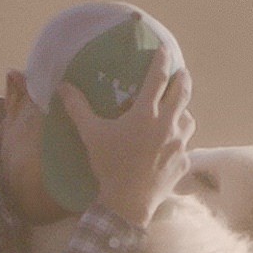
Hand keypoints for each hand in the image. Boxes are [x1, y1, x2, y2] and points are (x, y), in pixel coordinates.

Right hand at [74, 48, 193, 226]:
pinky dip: (178, 142)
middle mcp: (167, 124)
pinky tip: (169, 147)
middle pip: (183, 92)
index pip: (158, 78)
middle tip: (181, 72)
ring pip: (189, 119)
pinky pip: (185, 146)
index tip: (164, 49)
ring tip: (176, 112)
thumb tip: (63, 86)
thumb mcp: (91, 135)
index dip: (162, 60)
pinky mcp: (184, 162)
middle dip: (182, 79)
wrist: (128, 203)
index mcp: (145, 114)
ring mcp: (179, 144)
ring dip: (183, 112)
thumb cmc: (109, 165)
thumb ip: (78, 108)